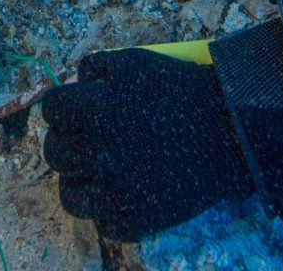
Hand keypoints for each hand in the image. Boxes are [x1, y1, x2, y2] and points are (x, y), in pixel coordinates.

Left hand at [41, 47, 252, 241]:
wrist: (229, 133)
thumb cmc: (181, 90)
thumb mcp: (134, 63)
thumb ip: (94, 70)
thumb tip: (67, 85)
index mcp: (96, 108)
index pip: (52, 110)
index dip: (63, 109)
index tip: (76, 113)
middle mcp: (99, 150)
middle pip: (55, 151)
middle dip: (68, 142)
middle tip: (88, 141)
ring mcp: (113, 190)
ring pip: (69, 192)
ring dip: (80, 179)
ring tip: (101, 171)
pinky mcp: (130, 221)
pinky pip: (99, 219)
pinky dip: (110, 207)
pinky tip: (129, 189)